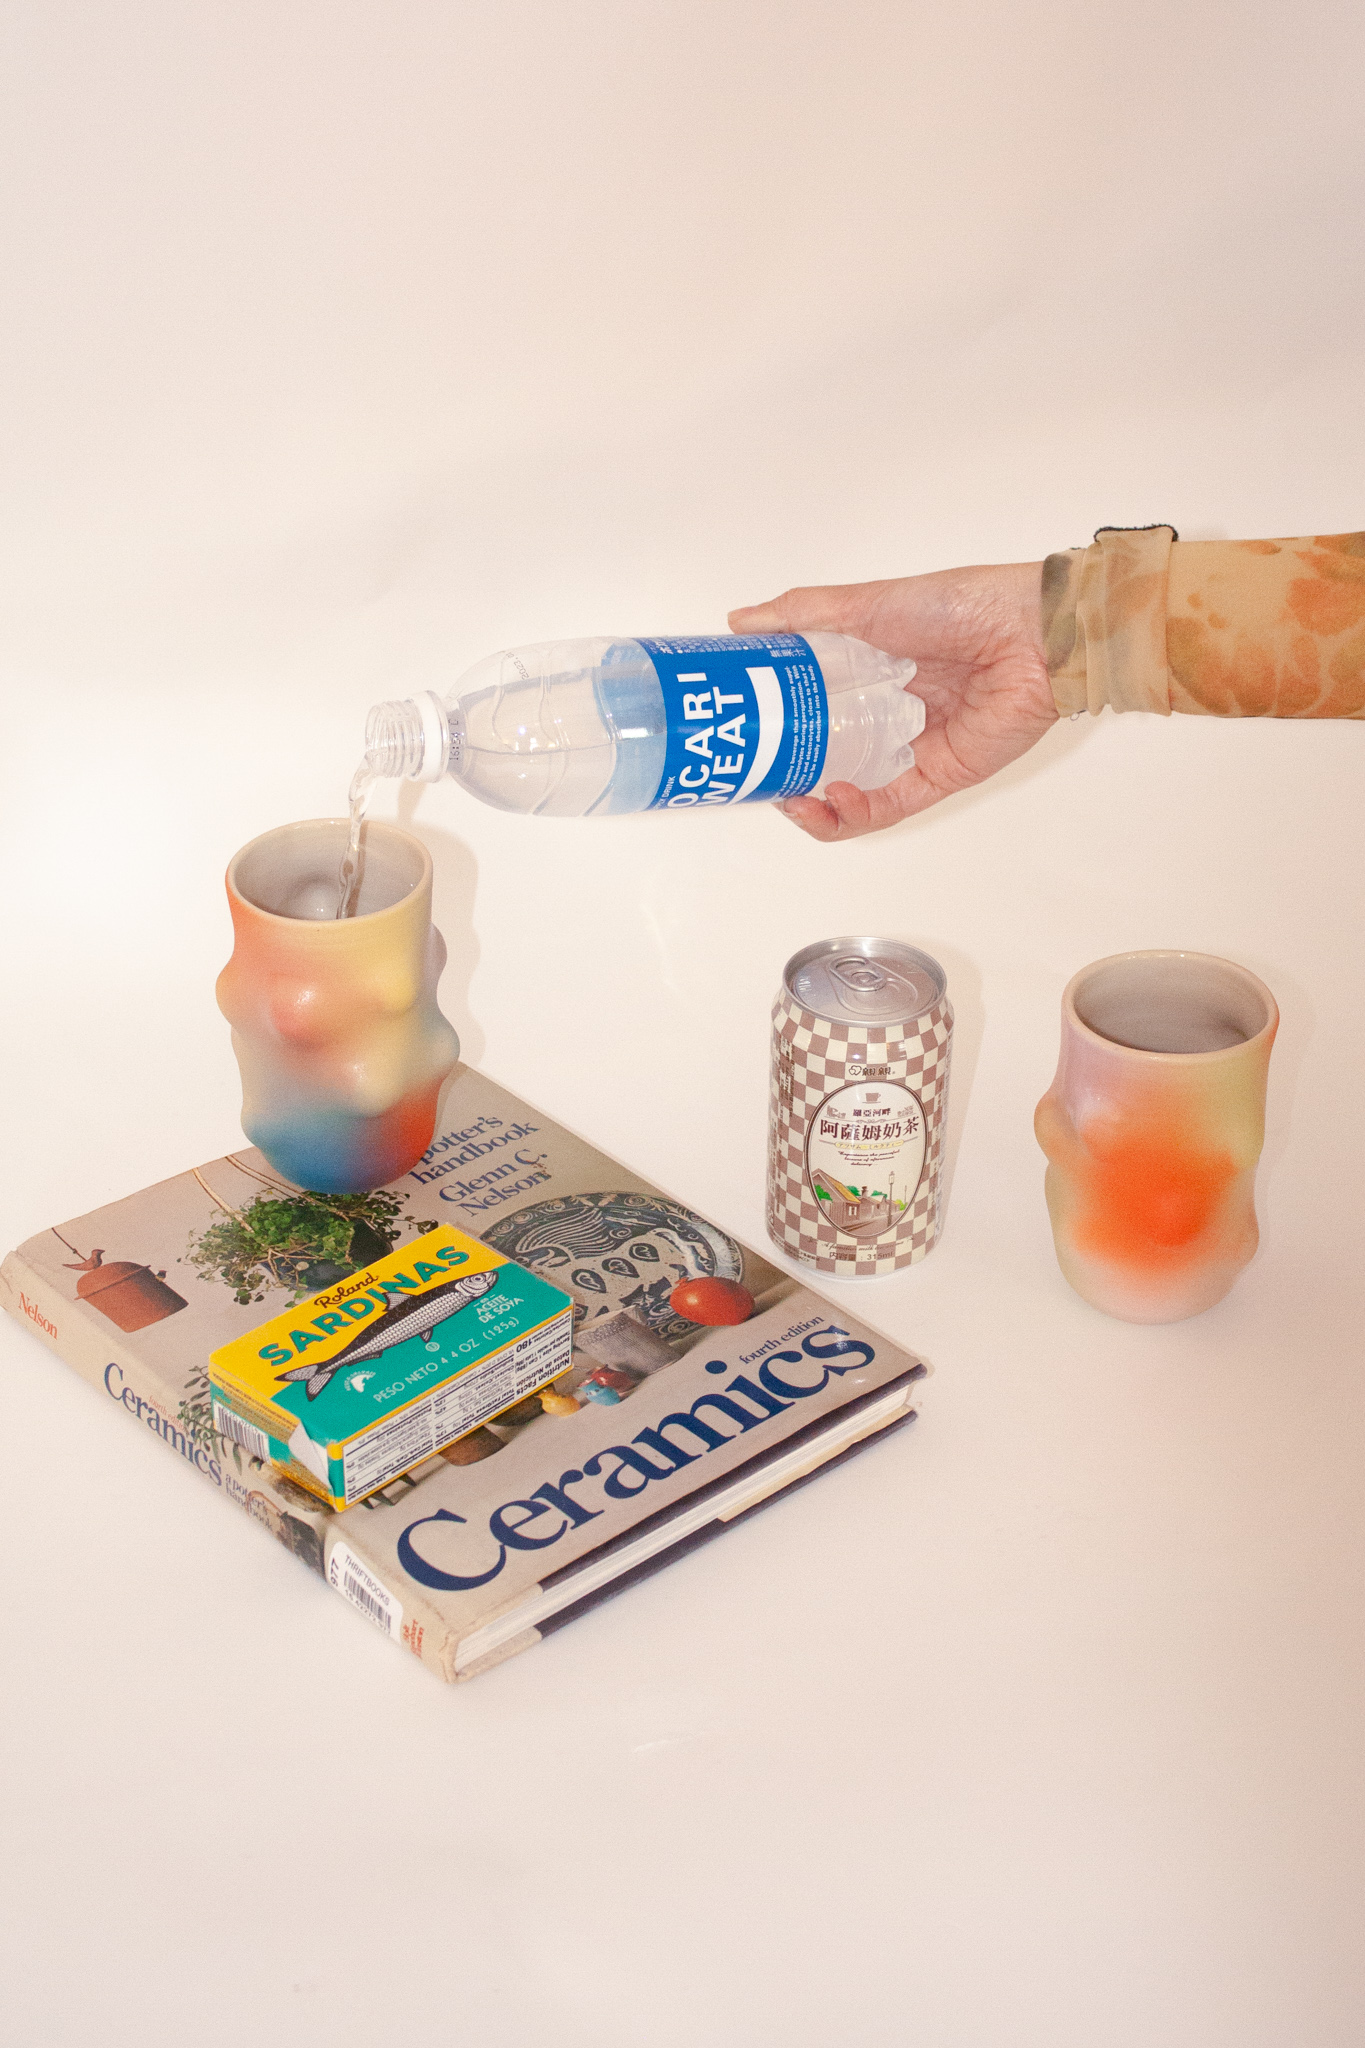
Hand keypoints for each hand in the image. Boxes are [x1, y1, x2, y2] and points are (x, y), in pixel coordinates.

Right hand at [728, 562, 1056, 840]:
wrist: (1031, 633)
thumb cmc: (960, 606)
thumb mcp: (867, 603)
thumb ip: (804, 615)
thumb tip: (740, 623)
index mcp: (870, 670)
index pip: (810, 706)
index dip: (775, 720)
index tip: (742, 723)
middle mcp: (887, 713)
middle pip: (826, 754)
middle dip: (786, 770)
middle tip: (756, 768)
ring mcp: (910, 748)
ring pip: (851, 792)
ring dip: (813, 804)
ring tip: (788, 797)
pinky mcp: (937, 777)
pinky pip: (886, 807)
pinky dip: (853, 812)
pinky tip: (830, 798)